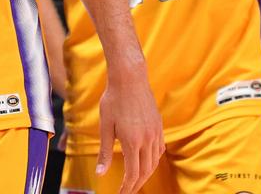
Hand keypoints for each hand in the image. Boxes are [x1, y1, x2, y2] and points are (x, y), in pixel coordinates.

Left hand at [97, 68, 163, 193]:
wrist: (130, 78)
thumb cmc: (114, 99)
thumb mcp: (105, 126)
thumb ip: (104, 152)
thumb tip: (100, 174)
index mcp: (132, 141)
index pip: (132, 174)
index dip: (127, 187)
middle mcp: (147, 139)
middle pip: (146, 171)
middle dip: (136, 185)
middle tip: (127, 192)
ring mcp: (155, 132)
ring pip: (155, 161)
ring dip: (146, 174)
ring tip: (136, 181)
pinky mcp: (159, 125)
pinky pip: (159, 149)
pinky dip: (153, 160)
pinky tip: (147, 161)